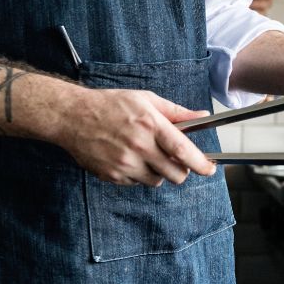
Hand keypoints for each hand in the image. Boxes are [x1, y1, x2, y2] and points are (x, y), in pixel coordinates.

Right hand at [54, 88, 216, 186]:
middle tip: (177, 161)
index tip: (210, 168)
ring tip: (148, 155)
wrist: (72, 116)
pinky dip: (139, 175)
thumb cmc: (111, 105)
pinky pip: (136, 183)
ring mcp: (124, 164)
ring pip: (157, 181)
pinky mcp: (111, 175)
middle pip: (175, 174)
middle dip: (182, 170)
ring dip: (159, 173)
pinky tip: (130, 158)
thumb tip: (202, 116)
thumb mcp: (146, 99)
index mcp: (150, 125)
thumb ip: (176, 112)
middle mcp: (139, 146)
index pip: (183, 151)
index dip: (201, 164)